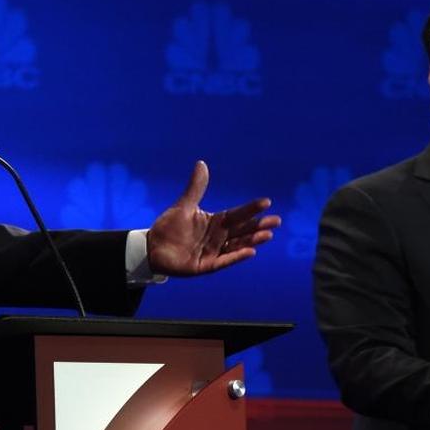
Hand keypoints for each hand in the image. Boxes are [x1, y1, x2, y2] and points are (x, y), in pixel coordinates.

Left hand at [146, 161, 279, 275]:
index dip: (251, 209)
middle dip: (259, 226)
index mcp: (216, 222)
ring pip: (238, 245)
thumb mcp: (184, 205)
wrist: (153, 248)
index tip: (266, 201)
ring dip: (252, 240)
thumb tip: (202, 163)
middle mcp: (218, 237)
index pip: (237, 214)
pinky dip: (237, 256)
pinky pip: (225, 260)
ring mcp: (214, 252)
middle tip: (276, 221)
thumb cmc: (169, 227)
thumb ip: (196, 187)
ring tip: (267, 235)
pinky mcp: (207, 265)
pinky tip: (250, 251)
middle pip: (243, 230)